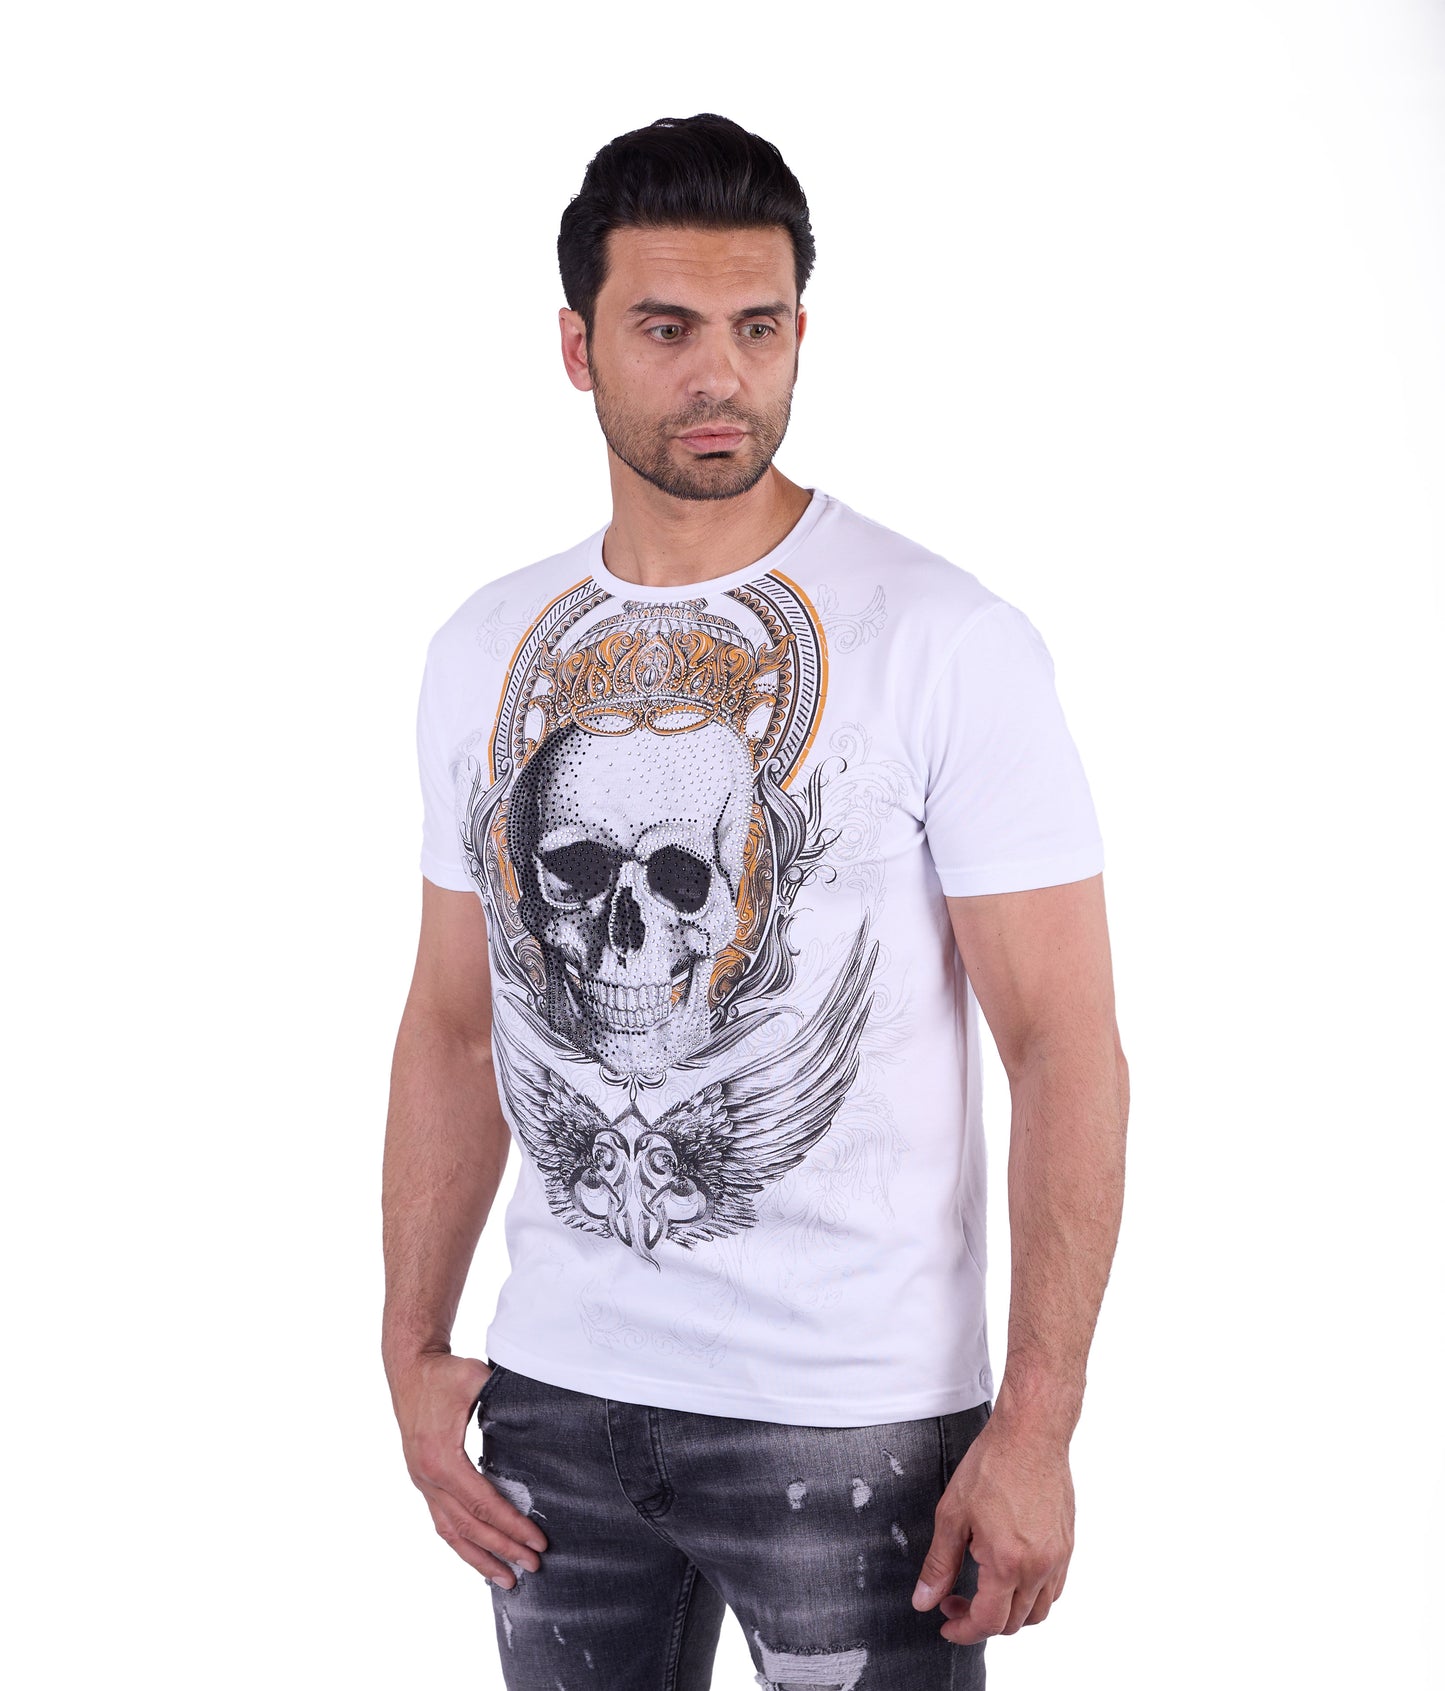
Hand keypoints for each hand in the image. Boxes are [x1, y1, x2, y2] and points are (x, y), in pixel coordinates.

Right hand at [388, 1350, 548, 1587]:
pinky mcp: (424, 1483)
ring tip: (508, 1580)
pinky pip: (443, 1522)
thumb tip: (534, 1409)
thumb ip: (501, 1396)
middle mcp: (428, 1478)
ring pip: (452, 1533)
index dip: (511, 1524)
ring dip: (480, 1558)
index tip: (537, 1540)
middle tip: (534, 1564)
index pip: (482, 1502)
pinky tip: (481, 1557)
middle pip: (469, 1525)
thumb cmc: (444, 1374)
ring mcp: (423, 1484)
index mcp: (441, 1458)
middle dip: (503, 1548)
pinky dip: (462, 1544)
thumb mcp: (474, 1377)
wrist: (410, 1370)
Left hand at [911, 1411, 1074, 1643]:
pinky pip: (1054, 1589)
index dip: (963, 1630)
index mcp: (1008, 1564)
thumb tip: (924, 1600)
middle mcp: (1039, 1568)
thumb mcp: (952, 1515)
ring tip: (983, 1590)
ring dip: (1010, 1613)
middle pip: (1014, 1623)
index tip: (946, 1623)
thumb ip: (939, 1564)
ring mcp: (1058, 1558)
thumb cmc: (992, 1465)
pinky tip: (1011, 1575)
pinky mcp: (1067, 1545)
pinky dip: (1032, 1595)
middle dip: (981, 1621)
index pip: (988, 1622)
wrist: (1031, 1435)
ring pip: (1038, 1611)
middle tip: (954, 1599)